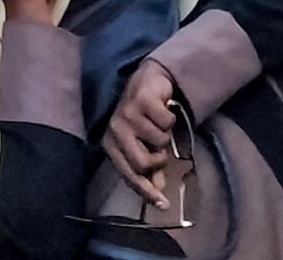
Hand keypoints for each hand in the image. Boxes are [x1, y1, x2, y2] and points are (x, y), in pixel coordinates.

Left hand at [101, 60, 176, 209]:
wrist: (151, 80)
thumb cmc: (146, 116)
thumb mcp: (147, 144)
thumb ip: (151, 167)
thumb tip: (159, 189)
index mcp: (112, 144)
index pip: (129, 175)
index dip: (146, 191)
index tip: (164, 204)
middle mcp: (115, 130)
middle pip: (142, 163)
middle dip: (159, 159)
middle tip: (163, 151)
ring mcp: (127, 115)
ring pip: (159, 141)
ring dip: (166, 133)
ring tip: (160, 123)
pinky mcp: (141, 101)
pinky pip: (166, 122)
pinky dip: (170, 118)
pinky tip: (164, 109)